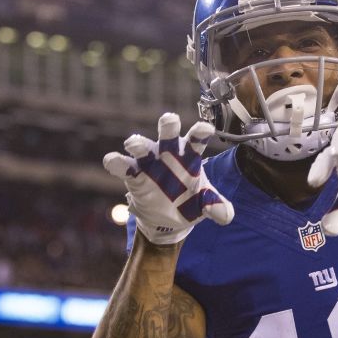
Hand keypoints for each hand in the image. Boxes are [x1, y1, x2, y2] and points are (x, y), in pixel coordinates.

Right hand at [103, 113, 234, 244]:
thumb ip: (216, 206)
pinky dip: (116, 162)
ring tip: (134, 145)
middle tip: (169, 119)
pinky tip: (112, 161)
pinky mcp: (133, 175)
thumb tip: (225, 216)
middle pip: (167, 133)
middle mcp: (169, 153)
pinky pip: (122, 166)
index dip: (200, 132)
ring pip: (142, 146)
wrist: (168, 218)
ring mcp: (149, 162)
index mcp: (190, 156)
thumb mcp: (204, 204)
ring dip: (138, 144)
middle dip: (167, 125)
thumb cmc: (189, 201)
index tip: (205, 130)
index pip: (196, 140)